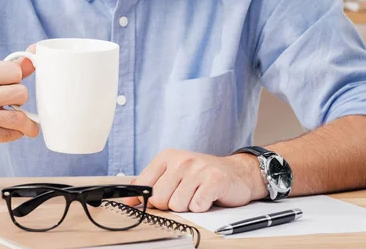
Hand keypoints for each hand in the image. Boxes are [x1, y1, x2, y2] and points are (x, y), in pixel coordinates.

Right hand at [0, 45, 38, 156]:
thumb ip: (10, 67)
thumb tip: (35, 50)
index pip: (14, 71)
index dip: (16, 78)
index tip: (12, 84)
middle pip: (21, 94)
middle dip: (21, 99)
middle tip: (14, 103)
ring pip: (20, 118)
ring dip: (27, 122)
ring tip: (27, 124)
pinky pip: (13, 134)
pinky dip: (17, 133)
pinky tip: (11, 131)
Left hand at [125, 149, 266, 211]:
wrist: (235, 172)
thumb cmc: (200, 175)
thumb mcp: (172, 173)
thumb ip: (150, 184)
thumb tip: (129, 199)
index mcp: (167, 157)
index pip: (144, 186)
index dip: (149, 199)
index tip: (156, 201)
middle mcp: (181, 160)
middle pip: (159, 199)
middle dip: (170, 204)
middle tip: (184, 195)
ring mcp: (198, 169)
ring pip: (177, 205)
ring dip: (187, 207)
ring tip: (196, 195)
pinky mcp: (214, 181)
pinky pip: (197, 206)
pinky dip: (201, 207)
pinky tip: (206, 197)